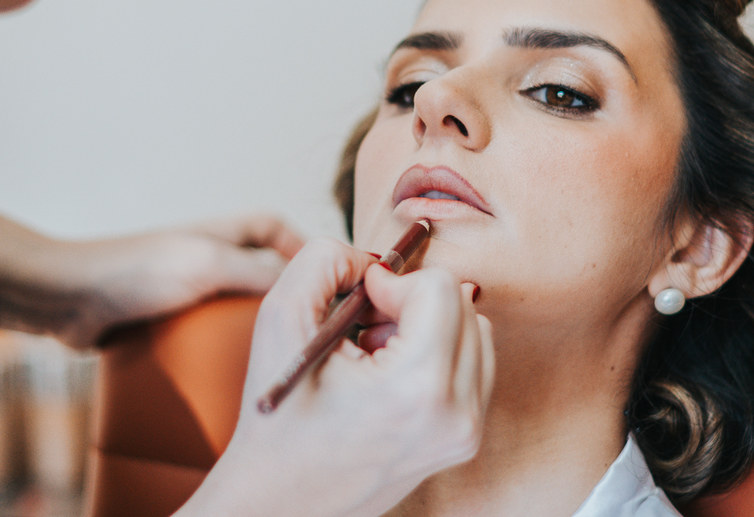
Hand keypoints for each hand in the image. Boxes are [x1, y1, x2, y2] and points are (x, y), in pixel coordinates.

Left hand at [0, 196, 303, 347]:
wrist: (68, 299)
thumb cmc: (133, 270)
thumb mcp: (208, 265)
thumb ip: (258, 272)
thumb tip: (304, 284)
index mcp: (218, 234)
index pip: (273, 227)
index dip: (300, 246)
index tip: (323, 277)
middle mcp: (203, 258)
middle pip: (257, 272)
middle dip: (280, 298)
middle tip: (299, 328)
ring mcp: (182, 291)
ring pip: (231, 310)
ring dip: (249, 331)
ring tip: (269, 358)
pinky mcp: (162, 323)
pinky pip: (202, 338)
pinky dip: (216, 355)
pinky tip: (226, 378)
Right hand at [177, 237, 494, 516]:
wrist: (282, 501)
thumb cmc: (278, 420)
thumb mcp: (281, 318)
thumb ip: (326, 259)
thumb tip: (376, 260)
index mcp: (418, 389)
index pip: (442, 288)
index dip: (393, 281)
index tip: (360, 299)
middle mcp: (456, 414)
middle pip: (463, 304)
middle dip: (411, 301)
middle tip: (363, 325)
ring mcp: (467, 432)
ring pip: (475, 329)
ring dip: (427, 324)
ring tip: (375, 351)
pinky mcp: (466, 439)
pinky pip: (474, 361)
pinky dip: (437, 351)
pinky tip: (390, 372)